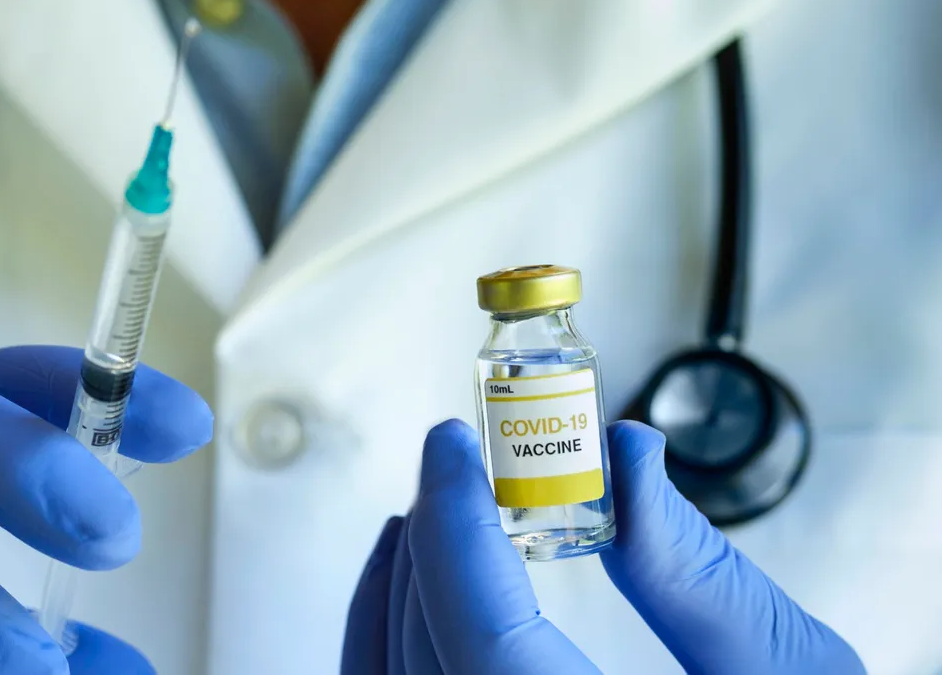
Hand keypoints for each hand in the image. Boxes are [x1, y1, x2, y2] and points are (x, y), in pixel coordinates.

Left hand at [343, 419, 863, 674]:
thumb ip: (705, 577)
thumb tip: (628, 454)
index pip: (483, 645)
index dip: (454, 530)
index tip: (452, 447)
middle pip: (428, 662)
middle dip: (432, 547)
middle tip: (456, 466)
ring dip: (403, 592)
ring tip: (436, 510)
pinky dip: (395, 647)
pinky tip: (417, 595)